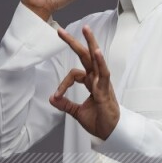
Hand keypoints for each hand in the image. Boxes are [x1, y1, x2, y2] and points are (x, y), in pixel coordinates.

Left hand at [49, 24, 119, 140]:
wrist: (110, 133)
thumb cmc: (99, 122)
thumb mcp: (77, 112)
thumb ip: (65, 104)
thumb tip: (51, 99)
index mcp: (92, 83)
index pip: (74, 74)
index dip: (63, 84)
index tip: (56, 96)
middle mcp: (97, 79)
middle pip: (86, 56)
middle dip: (74, 42)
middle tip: (61, 31)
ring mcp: (103, 83)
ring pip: (96, 59)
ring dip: (91, 43)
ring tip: (86, 29)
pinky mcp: (106, 90)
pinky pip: (104, 73)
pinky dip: (100, 62)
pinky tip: (96, 52)